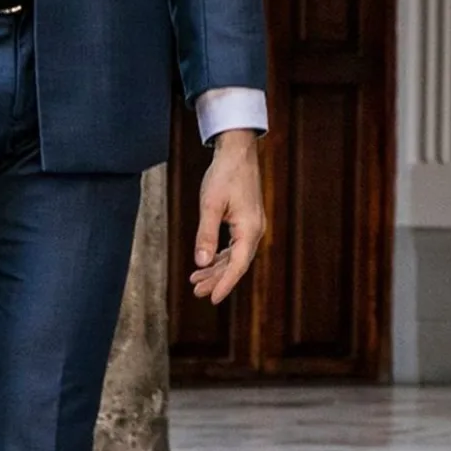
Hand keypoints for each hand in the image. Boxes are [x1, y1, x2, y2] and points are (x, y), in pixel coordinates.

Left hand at [191, 129, 264, 303]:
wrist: (237, 152)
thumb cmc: (224, 175)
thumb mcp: (210, 206)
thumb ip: (205, 235)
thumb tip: (201, 262)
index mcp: (249, 229)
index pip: (237, 265)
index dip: (225, 284)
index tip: (212, 299)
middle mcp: (255, 231)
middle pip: (236, 264)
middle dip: (216, 279)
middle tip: (196, 292)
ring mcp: (251, 227)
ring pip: (234, 257)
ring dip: (216, 269)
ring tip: (196, 280)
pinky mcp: (245, 221)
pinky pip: (234, 247)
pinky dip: (219, 257)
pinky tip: (206, 263)